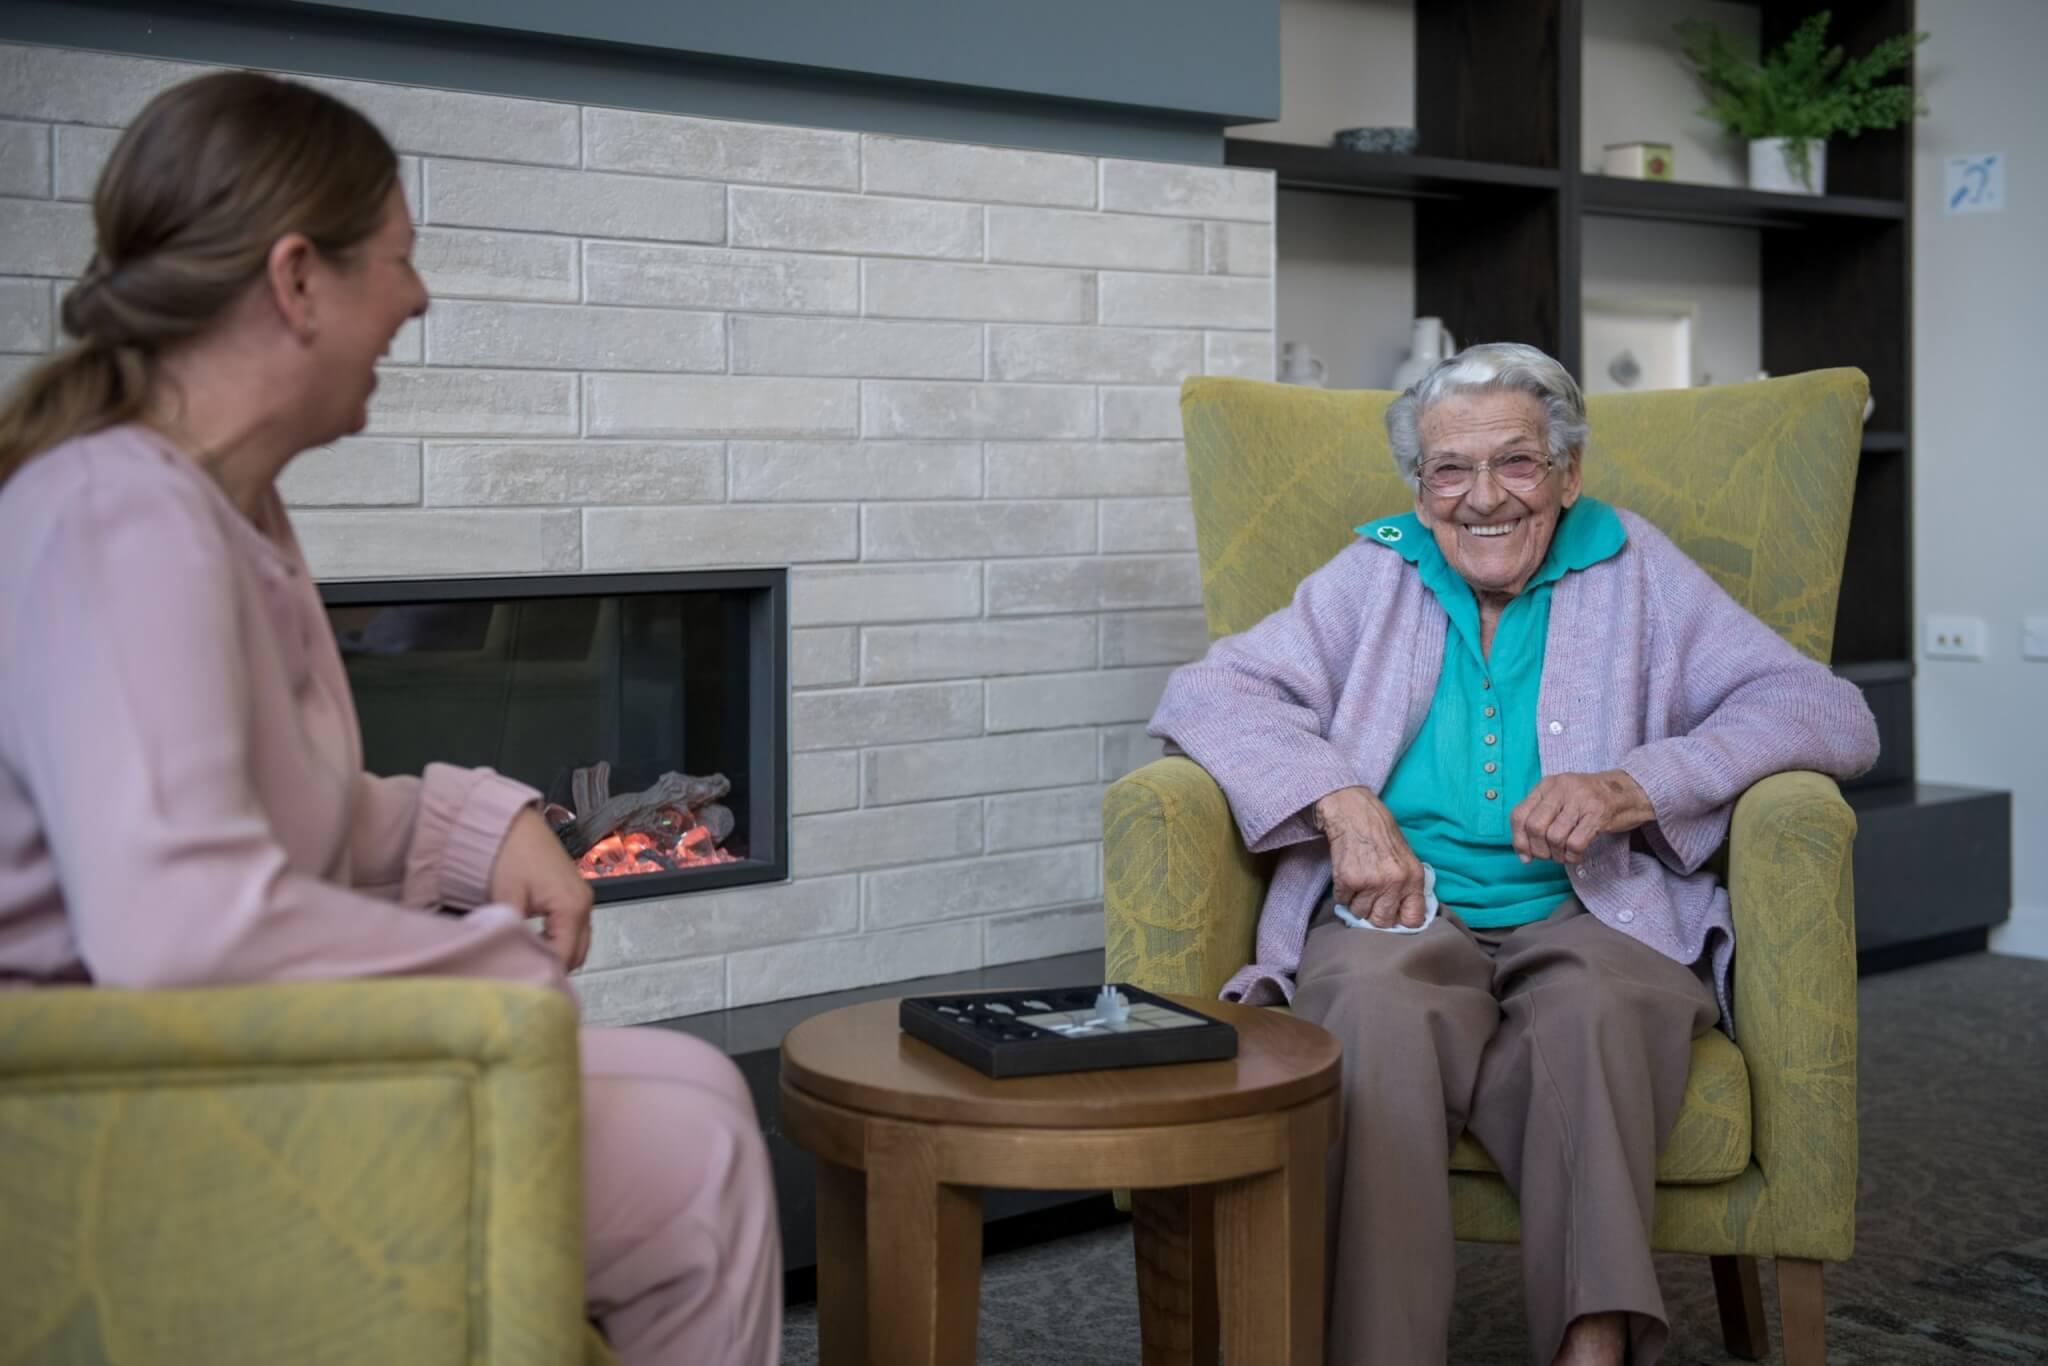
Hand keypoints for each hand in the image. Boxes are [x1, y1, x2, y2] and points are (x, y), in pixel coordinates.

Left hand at [488, 807, 593, 970]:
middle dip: (554, 966)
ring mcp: (581, 897)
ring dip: (557, 952)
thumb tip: (514, 962)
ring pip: (577, 941)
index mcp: (572, 907)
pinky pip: (572, 926)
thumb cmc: (507, 855)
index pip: (565, 957)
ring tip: (527, 958)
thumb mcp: (506, 897)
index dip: (545, 972)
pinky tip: (533, 939)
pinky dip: (558, 938)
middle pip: (578, 953)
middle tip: (523, 973)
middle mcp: (584, 904)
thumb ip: (514, 934)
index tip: (520, 981)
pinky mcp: (572, 891)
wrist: (509, 820)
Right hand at [1313, 786, 1428, 927]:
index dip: (1400, 922)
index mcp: (1413, 879)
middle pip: (1382, 922)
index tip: (1392, 918)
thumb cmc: (1381, 835)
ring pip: (1360, 913)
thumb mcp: (1406, 859)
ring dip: (1356, 903)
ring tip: (1358, 884)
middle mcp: (1394, 884)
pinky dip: (1343, 893)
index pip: (1413, 919)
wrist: (1354, 813)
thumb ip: (1408, 887)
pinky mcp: (1348, 881)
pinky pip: (1342, 901)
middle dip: (1374, 915)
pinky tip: (1348, 877)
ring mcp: (1370, 883)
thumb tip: (1403, 915)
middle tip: (1370, 901)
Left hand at [1510, 770, 1654, 865]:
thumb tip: (1523, 854)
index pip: (1518, 814)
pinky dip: (1572, 856)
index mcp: (1547, 785)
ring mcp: (1580, 799)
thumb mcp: (1561, 800)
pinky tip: (1575, 855)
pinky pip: (1575, 842)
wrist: (1629, 790)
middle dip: (1538, 850)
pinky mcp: (1598, 813)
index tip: (1525, 855)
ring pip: (1554, 837)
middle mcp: (1561, 788)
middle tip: (1548, 856)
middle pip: (1535, 827)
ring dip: (1556, 855)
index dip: (1519, 840)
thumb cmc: (1591, 800)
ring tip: (1563, 856)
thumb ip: (1541, 819)